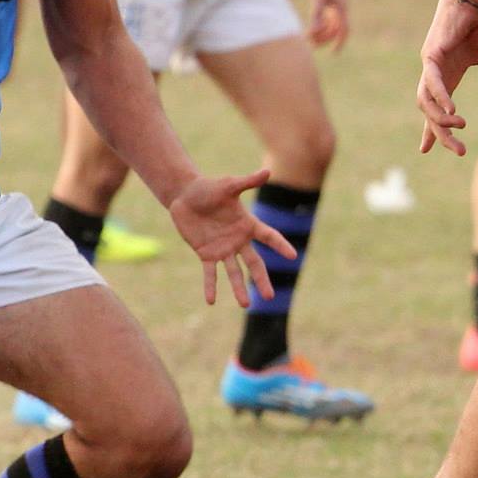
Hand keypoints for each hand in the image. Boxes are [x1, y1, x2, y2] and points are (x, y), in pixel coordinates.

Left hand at [167, 169, 295, 307]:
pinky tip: (211, 301)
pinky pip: (210, 273)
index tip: (292, 256)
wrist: (185, 196)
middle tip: (270, 296)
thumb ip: (247, 182)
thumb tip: (268, 171)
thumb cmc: (209, 188)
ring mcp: (223, 249)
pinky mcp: (206, 254)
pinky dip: (211, 286)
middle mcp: (239, 240)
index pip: (268, 237)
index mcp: (248, 225)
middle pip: (254, 263)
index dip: (280, 245)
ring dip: (239, 289)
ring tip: (245, 305)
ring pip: (234, 272)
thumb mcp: (228, 185)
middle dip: (261, 279)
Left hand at [307, 0, 348, 50]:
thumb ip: (316, 15)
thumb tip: (313, 31)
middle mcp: (343, 9)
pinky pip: (333, 16)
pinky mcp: (336, 0)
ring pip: (335, 24)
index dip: (339, 44)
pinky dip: (325, 22)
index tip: (333, 54)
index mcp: (342, 9)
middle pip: (338, 30)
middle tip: (312, 44)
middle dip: (326, 38)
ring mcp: (340, 5)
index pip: (344, 32)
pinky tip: (316, 21)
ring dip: (325, 31)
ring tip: (312, 35)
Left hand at [417, 0, 477, 155]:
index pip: (434, 108)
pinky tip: (450, 110)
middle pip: (429, 111)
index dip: (431, 129)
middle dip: (440, 133)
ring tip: (458, 128)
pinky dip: (440, 97)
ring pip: (426, 100)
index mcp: (446, 75)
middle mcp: (433, 73)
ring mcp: (430, 64)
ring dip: (440, 118)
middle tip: (458, 150)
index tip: (427, 150)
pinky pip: (432, 81)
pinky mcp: (432, 53)